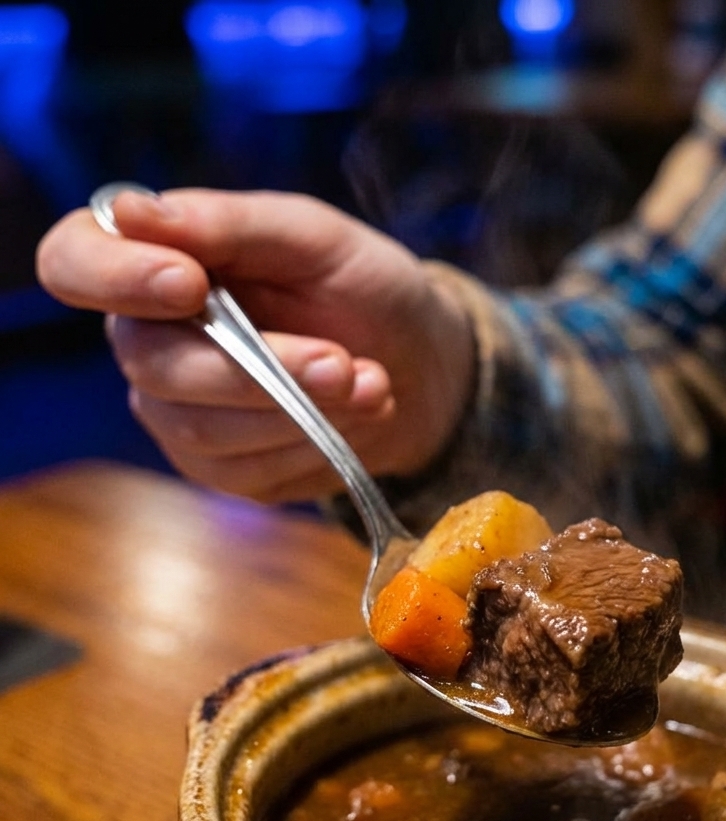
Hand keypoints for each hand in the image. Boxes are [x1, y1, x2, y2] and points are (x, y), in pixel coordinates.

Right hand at [36, 188, 474, 502]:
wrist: (419, 365)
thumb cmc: (364, 289)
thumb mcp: (318, 239)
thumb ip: (233, 225)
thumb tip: (131, 212)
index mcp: (157, 264)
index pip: (75, 264)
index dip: (115, 277)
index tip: (190, 284)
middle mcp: (152, 342)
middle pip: (153, 366)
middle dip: (261, 370)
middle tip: (343, 363)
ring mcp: (181, 413)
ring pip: (202, 430)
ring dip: (301, 411)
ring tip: (372, 385)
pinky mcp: (223, 469)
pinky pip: (245, 473)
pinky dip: (312, 447)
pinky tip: (356, 418)